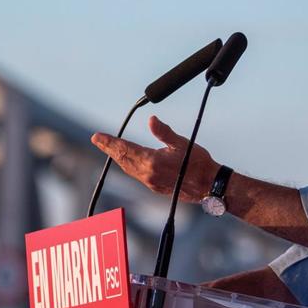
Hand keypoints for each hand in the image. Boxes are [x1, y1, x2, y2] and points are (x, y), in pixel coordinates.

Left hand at [91, 115, 218, 202]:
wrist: (210, 186)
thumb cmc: (199, 164)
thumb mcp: (182, 143)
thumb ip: (163, 132)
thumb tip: (151, 120)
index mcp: (152, 161)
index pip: (125, 149)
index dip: (110, 142)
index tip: (97, 137)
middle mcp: (148, 174)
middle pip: (123, 159)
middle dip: (110, 149)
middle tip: (98, 140)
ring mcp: (151, 182)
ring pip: (128, 168)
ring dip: (118, 157)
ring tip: (110, 148)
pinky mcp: (156, 187)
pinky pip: (136, 175)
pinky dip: (129, 165)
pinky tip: (128, 161)